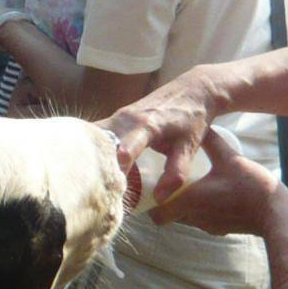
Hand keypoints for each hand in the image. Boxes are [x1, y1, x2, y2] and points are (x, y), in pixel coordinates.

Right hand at [102, 65, 221, 202]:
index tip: (114, 190)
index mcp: (147, 126)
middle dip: (99, 168)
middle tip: (98, 191)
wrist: (193, 89)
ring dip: (94, 158)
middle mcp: (127, 119)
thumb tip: (159, 199)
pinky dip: (96, 150)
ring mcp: (119, 116)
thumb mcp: (189, 148)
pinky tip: (96, 167)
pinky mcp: (116, 117)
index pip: (125, 150)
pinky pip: (99, 135)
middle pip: (103, 145)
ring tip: (94, 182)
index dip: (117, 170)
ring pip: (96, 138)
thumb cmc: (192, 119)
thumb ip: (176, 174)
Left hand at [147, 129, 286, 235]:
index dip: (151, 204)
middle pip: (170, 217)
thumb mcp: (227, 156)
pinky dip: (202, 211)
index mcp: (189, 202)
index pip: (157, 215)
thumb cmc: (249, 185)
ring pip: (186, 219)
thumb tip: (197, 126)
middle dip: (167, 201)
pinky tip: (212, 196)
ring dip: (185, 206)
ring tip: (190, 186)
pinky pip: (204, 221)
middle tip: (170, 183)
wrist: (276, 213)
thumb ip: (210, 141)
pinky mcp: (222, 230)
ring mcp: (209, 227)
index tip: (152, 187)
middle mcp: (195, 218)